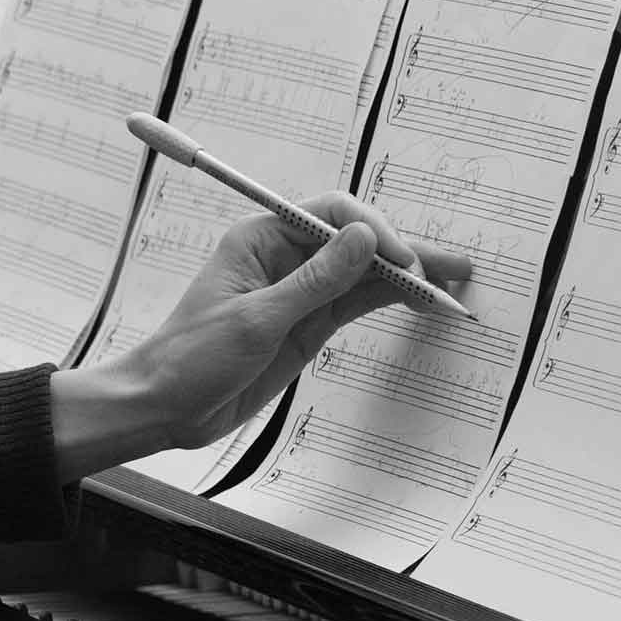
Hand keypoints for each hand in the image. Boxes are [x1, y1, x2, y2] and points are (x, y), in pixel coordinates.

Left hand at [52, 197, 473, 475]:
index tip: (400, 260)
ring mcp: (301, 291)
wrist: (164, 406)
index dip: (373, 230)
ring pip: (365, 273)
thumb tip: (363, 238)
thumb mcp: (254, 319)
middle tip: (455, 266)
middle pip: (357, 241)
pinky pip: (357, 303)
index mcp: (262, 237)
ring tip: (456, 283)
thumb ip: (314, 282)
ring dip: (409, 276)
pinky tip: (424, 302)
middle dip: (405, 250)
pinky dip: (391, 301)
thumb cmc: (190, 357)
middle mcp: (285, 257)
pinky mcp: (308, 323)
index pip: (331, 214)